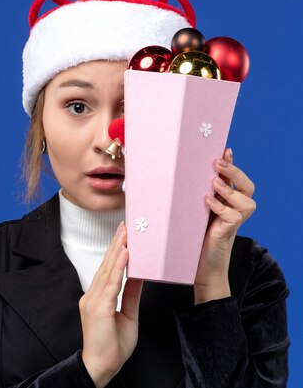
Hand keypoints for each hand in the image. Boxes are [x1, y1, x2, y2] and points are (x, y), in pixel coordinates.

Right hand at [79, 222, 142, 386]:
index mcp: (98, 297)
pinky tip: (125, 254)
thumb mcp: (127, 315)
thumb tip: (138, 275)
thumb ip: (130, 294)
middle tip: (126, 226)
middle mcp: (92, 295)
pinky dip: (118, 267)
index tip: (124, 236)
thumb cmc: (111, 346)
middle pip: (106, 265)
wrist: (101, 367)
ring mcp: (93, 300)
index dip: (116, 251)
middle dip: (117, 244)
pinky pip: (111, 283)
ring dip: (118, 250)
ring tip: (127, 234)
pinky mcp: (98, 307)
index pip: (108, 269)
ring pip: (108, 270)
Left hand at [194, 148, 255, 303]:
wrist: (194, 267)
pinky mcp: (228, 232)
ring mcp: (233, 221)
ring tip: (212, 182)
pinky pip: (232, 216)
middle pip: (247, 185)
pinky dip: (221, 207)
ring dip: (230, 188)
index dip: (232, 163)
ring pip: (246, 199)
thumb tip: (168, 174)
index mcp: (225, 201)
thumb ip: (188, 195)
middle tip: (218, 162)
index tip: (224, 149)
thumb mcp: (189, 211)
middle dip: (234, 172)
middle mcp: (234, 209)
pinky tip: (207, 201)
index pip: (234, 178)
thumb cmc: (188, 238)